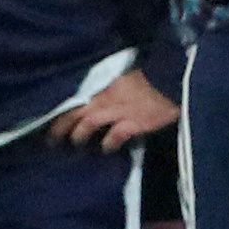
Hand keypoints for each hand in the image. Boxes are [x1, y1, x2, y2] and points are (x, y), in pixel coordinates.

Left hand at [52, 65, 179, 152]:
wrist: (176, 81)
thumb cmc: (155, 79)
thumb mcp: (128, 80)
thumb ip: (114, 90)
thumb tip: (102, 101)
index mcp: (106, 87)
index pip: (77, 99)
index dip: (62, 112)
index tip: (52, 121)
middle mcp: (107, 99)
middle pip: (76, 112)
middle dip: (61, 126)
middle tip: (52, 140)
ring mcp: (120, 111)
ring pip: (89, 123)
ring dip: (79, 134)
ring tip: (76, 143)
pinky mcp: (135, 122)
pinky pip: (116, 135)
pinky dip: (109, 143)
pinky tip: (108, 149)